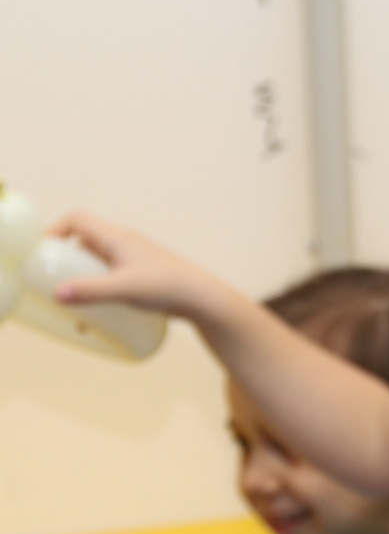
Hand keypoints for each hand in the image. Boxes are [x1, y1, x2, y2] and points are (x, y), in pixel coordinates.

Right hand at [45, 213, 219, 317]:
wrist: (202, 299)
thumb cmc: (167, 286)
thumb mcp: (124, 288)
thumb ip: (90, 291)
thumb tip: (57, 293)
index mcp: (117, 237)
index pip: (77, 219)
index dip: (55, 230)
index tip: (42, 253)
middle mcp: (123, 243)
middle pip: (83, 242)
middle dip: (65, 260)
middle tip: (55, 281)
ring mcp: (132, 259)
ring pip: (96, 261)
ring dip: (82, 278)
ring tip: (74, 302)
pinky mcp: (140, 275)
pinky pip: (110, 276)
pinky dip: (98, 288)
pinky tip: (97, 314)